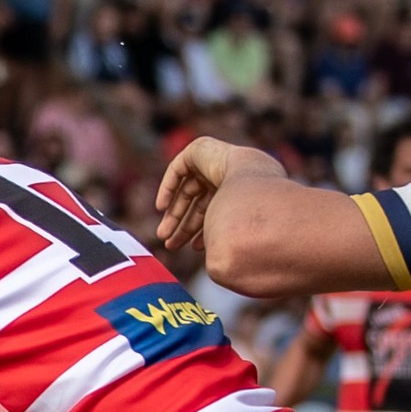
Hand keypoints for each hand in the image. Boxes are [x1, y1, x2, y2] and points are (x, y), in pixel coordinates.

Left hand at [155, 136, 238, 253]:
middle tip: (171, 245)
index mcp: (247, 191)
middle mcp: (235, 173)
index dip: (204, 230)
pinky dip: (167, 187)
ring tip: (163, 235)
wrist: (249, 195)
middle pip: (202, 201)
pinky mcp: (202, 148)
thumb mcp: (229, 238)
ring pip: (189, 189)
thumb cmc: (243, 224)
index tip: (194, 249)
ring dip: (174, 213)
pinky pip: (178, 168)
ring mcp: (219, 159)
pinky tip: (161, 208)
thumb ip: (222, 244)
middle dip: (185, 225)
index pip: (220, 210)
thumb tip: (217, 263)